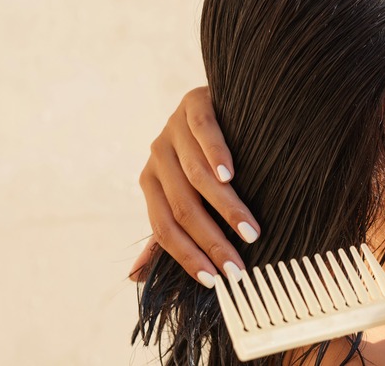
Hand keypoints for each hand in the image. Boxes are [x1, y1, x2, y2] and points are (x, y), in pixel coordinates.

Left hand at [129, 87, 260, 286]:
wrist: (215, 102)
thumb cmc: (201, 158)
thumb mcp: (181, 194)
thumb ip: (164, 233)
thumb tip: (135, 278)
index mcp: (150, 183)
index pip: (163, 229)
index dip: (187, 256)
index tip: (215, 281)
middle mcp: (156, 158)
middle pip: (183, 208)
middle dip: (212, 242)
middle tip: (238, 267)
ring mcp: (173, 130)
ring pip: (197, 176)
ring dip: (225, 208)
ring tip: (249, 231)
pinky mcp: (193, 105)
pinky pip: (203, 133)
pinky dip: (216, 156)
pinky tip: (229, 176)